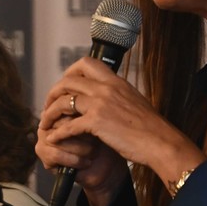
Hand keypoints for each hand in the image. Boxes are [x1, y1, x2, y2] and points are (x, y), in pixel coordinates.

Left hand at [38, 58, 204, 205]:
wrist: (160, 141)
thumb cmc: (150, 127)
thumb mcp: (134, 101)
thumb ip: (117, 94)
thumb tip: (106, 93)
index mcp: (115, 81)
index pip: (86, 63)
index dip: (69, 72)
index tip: (64, 84)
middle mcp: (106, 88)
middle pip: (68, 81)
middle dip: (53, 92)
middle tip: (48, 104)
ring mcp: (101, 104)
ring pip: (63, 101)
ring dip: (50, 112)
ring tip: (46, 122)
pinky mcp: (97, 122)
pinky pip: (68, 125)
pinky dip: (58, 133)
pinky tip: (54, 138)